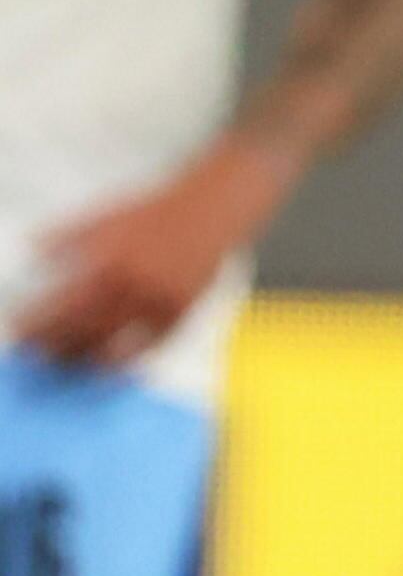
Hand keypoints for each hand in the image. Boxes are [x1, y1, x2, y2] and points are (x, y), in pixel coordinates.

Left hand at [15, 137, 286, 366]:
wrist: (210, 213)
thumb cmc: (156, 211)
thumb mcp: (105, 214)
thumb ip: (68, 233)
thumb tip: (35, 250)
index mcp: (109, 261)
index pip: (62, 303)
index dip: (38, 321)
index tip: (19, 329)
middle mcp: (134, 287)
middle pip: (85, 330)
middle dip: (55, 346)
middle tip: (35, 355)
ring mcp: (160, 304)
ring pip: (116, 345)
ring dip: (86, 358)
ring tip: (66, 364)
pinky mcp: (182, 314)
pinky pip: (150, 347)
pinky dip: (127, 359)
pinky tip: (108, 364)